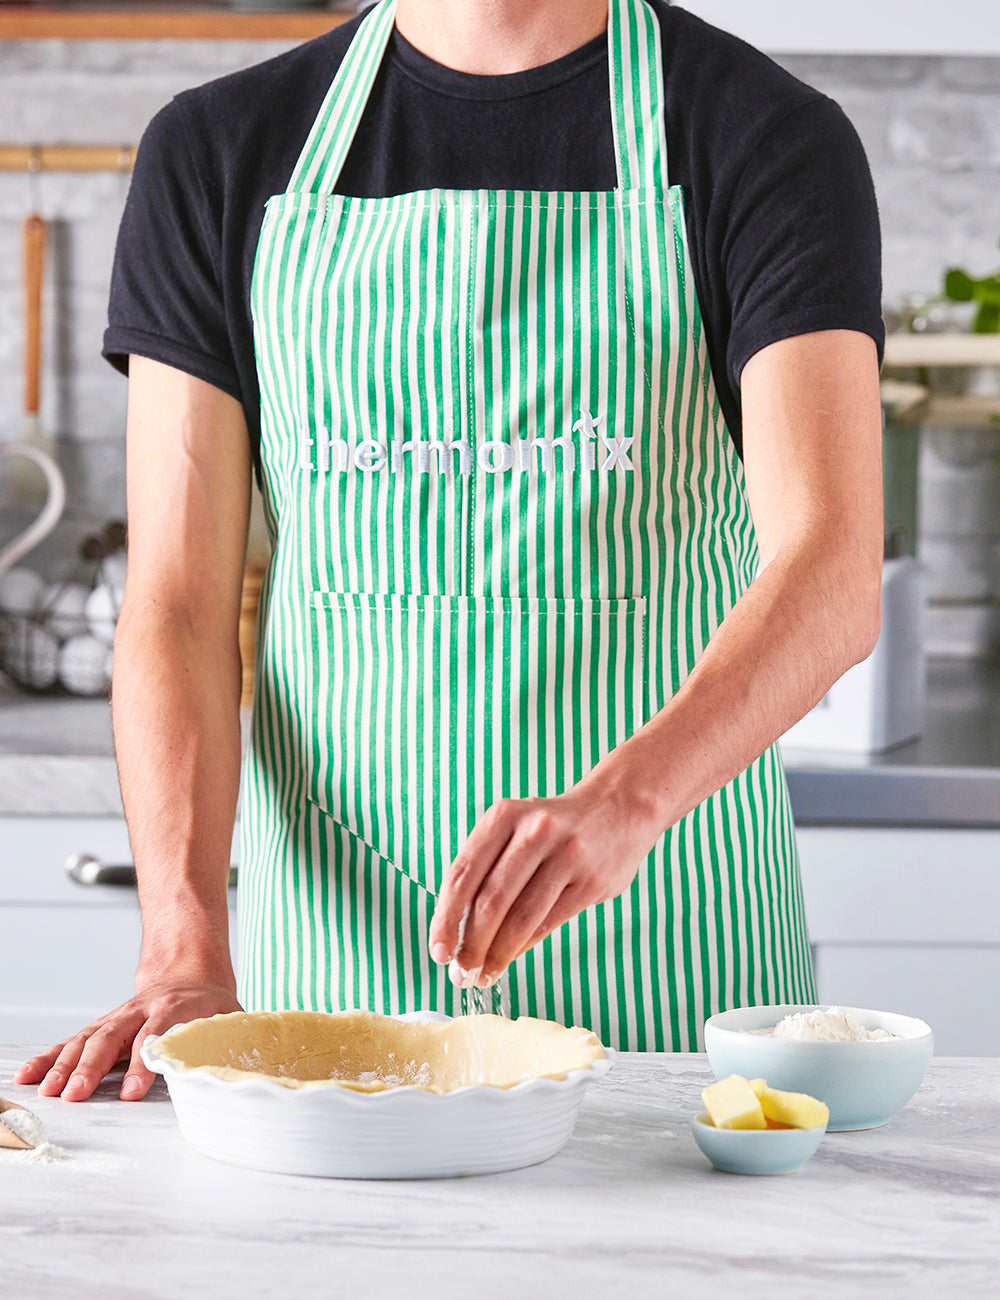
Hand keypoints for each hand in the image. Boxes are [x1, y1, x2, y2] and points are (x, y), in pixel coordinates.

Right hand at [14, 980, 241, 1101]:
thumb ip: (229, 1041)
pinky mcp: (102, 1027)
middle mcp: (140, 1010)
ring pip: (87, 1039)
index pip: (155, 1036)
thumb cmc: (210, 1005)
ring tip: (51, 1091)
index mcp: (175, 1007)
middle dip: (92, 1067)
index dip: (142, 1064)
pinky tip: (30, 1074)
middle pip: (112, 1037)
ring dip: (66, 1065)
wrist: (190, 974)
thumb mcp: (230, 1017)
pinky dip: (49, 1057)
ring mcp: (118, 1018)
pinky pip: (72, 1041)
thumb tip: (234, 1073)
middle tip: (77, 1095)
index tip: (131, 1093)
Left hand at [428, 764, 663, 985]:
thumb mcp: (516, 827)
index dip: (444, 918)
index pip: (462, 875)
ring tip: (484, 975)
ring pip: (520, 918)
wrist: (619, 807)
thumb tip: (456, 931)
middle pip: (490, 902)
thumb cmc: (554, 827)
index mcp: (504, 816)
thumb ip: (487, 868)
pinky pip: (548, 923)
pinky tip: (510, 959)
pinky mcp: (591, 881)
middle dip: (470, 945)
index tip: (437, 951)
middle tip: (460, 973)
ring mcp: (567, 855)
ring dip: (496, 955)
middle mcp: (534, 830)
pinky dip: (523, 948)